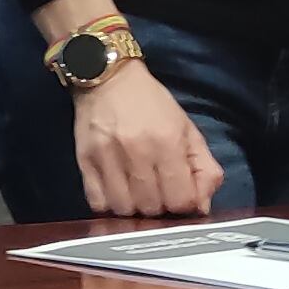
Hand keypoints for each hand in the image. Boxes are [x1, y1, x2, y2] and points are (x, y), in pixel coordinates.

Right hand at [72, 61, 221, 217]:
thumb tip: (202, 206)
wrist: (107, 77)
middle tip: (158, 190)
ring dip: (134, 208)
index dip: (185, 205)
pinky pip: (98, 202)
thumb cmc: (151, 103)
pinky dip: (109, 204)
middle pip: (152, 208)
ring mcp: (107, 157)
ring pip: (124, 210)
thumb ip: (204, 167)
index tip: (180, 195)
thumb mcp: (187, 128)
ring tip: (137, 192)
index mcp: (168, 141)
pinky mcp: (84, 161)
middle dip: (160, 206)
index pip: (181, 200)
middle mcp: (137, 151)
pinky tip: (117, 190)